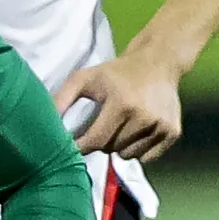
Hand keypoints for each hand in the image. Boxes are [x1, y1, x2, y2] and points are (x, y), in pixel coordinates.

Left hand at [53, 52, 183, 159]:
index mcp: (121, 104)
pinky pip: (147, 157)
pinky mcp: (173, 132)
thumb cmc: (115, 72)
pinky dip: (137, 149)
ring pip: (128, 155)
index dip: (81, 146)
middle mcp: (144, 117)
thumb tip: (45, 125)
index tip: (73, 146)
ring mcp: (161, 126)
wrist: (158, 62)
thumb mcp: (84, 79)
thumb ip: (61, 100)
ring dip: (119, 146)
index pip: (96, 141)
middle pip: (111, 149)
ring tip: (120, 125)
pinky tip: (136, 130)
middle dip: (101, 142)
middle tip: (102, 124)